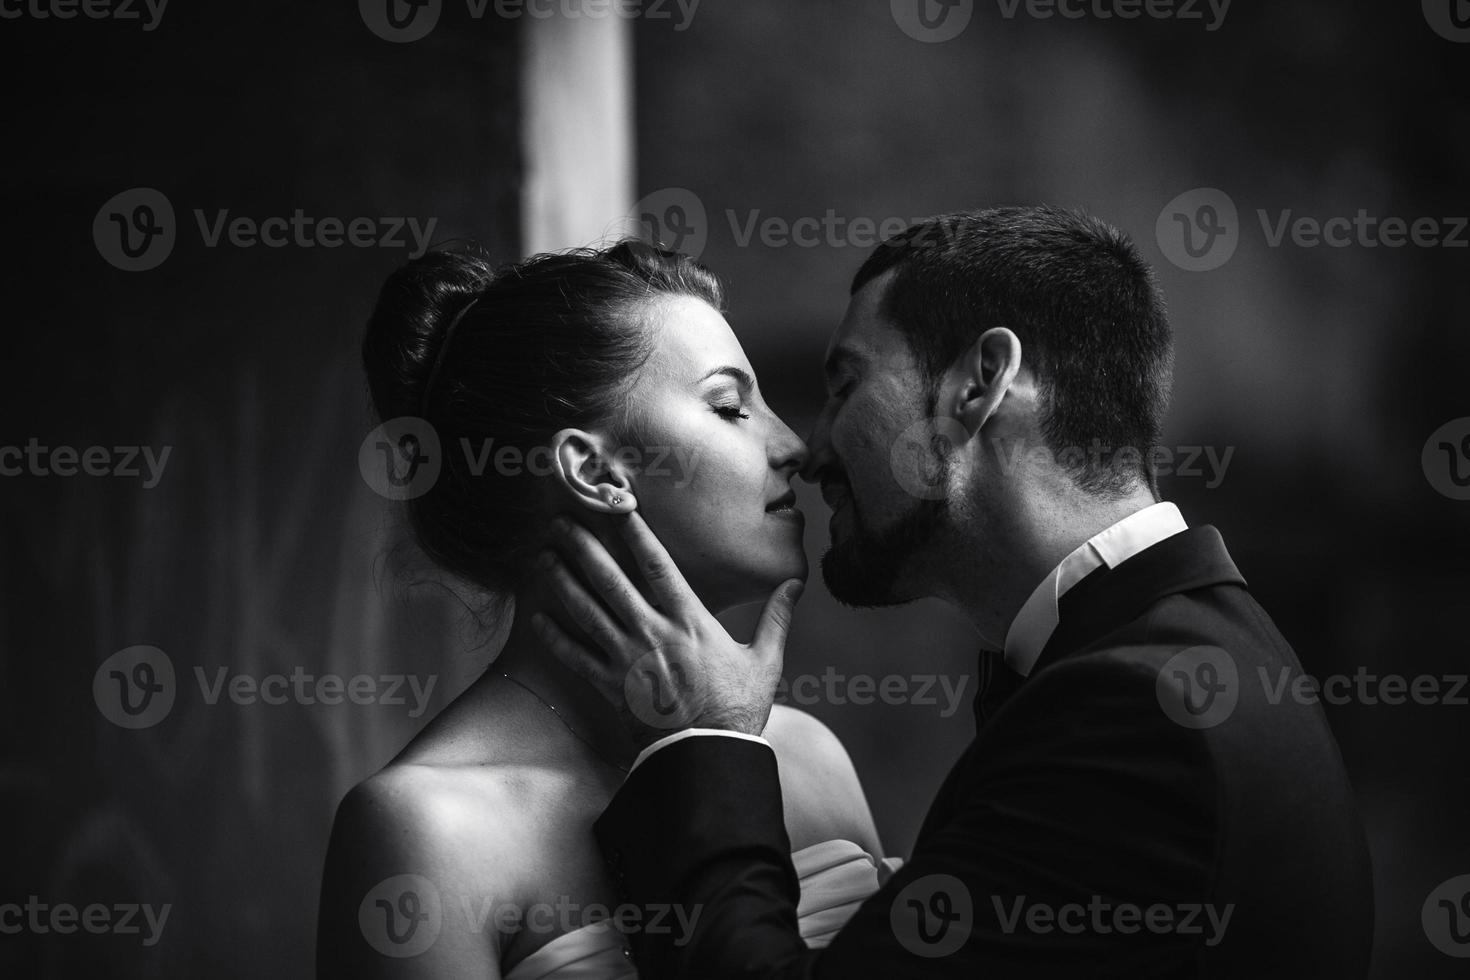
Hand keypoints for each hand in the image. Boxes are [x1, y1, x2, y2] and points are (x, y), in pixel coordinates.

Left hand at [532, 512, 804, 750]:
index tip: (618, 507)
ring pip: (586, 612)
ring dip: (562, 582)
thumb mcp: (765, 662)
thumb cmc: (737, 711)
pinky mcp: (611, 687)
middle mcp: (654, 634)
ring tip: (543, 557)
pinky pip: (575, 657)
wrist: (708, 759)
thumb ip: (776, 619)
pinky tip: (537, 618)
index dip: (636, 534)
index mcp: (691, 622)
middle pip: (610, 581)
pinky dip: (554, 637)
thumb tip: (796, 584)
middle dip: (583, 548)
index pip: (658, 566)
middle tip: (560, 522)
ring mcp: (628, 660)